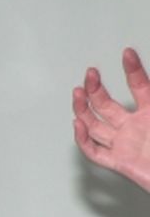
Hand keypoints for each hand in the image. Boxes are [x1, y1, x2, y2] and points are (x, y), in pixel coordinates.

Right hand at [73, 47, 149, 191]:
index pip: (139, 87)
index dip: (132, 70)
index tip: (128, 53)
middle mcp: (135, 128)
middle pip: (107, 105)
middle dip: (96, 88)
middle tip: (91, 73)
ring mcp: (126, 145)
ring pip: (96, 126)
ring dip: (83, 109)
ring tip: (78, 93)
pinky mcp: (121, 163)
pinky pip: (96, 152)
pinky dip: (84, 140)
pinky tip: (79, 125)